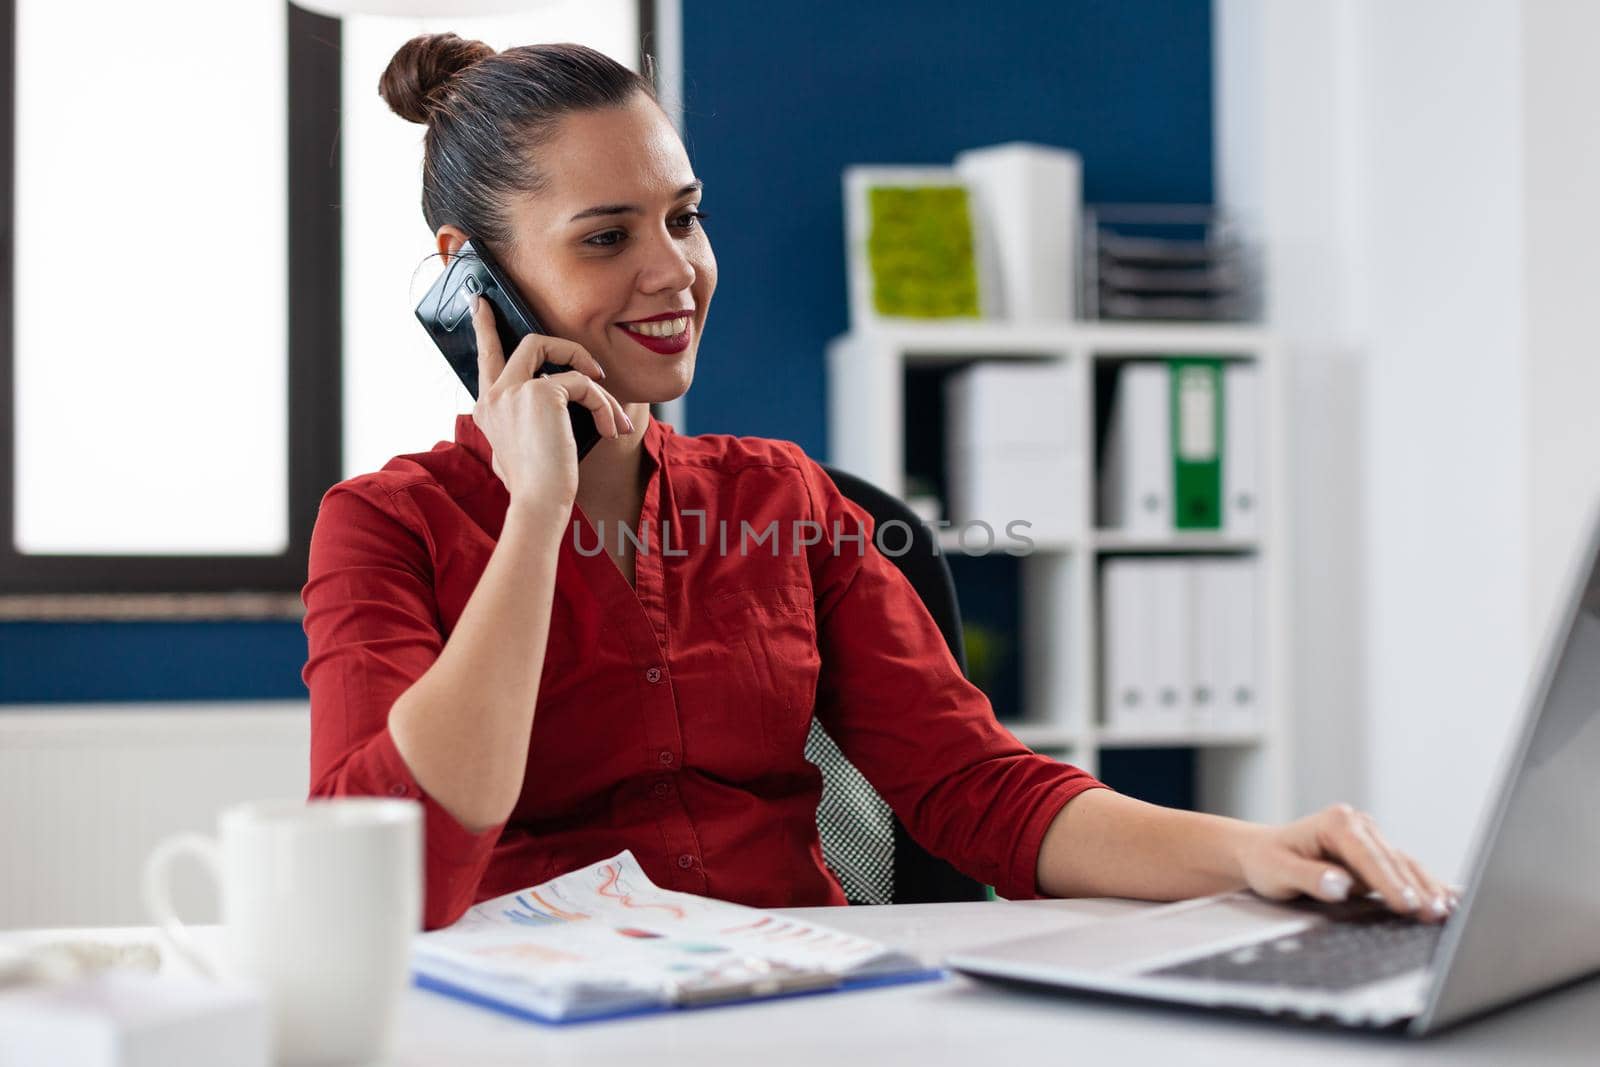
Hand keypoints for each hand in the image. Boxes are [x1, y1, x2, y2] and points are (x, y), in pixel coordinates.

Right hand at [468, 294, 630, 509]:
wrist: (537, 503)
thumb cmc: (534, 486)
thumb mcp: (518, 450)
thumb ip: (523, 421)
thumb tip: (552, 400)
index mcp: (487, 409)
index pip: (485, 358)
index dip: (484, 328)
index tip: (481, 304)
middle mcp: (494, 395)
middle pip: (528, 344)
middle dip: (565, 346)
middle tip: (593, 365)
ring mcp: (514, 391)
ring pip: (560, 355)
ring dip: (595, 383)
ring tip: (613, 414)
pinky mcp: (542, 393)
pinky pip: (584, 384)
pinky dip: (604, 405)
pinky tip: (612, 429)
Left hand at [1236, 803, 1456, 921]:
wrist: (1261, 853)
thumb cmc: (1267, 861)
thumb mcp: (1278, 872)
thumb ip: (1310, 878)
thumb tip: (1341, 885)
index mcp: (1336, 822)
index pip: (1369, 856)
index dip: (1389, 882)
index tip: (1407, 905)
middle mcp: (1358, 825)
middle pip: (1393, 860)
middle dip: (1416, 888)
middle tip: (1435, 914)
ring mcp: (1370, 839)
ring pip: (1405, 865)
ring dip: (1427, 888)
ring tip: (1447, 912)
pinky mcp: (1376, 856)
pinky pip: (1405, 870)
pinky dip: (1425, 885)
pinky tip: (1448, 898)